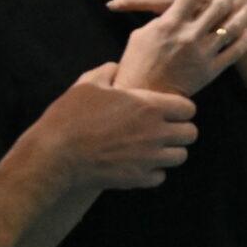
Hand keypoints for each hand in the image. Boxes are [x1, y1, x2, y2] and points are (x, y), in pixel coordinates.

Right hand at [27, 63, 197, 190]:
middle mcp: (155, 132)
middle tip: (165, 128)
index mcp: (148, 106)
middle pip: (191, 133)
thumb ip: (108, 71)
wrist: (56, 155)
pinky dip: (154, 171)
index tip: (168, 108)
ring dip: (170, 151)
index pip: (188, 108)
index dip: (180, 107)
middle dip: (181, 129)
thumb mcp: (88, 83)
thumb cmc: (71, 115)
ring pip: (180, 156)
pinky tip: (139, 163)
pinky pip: (160, 176)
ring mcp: (148, 158)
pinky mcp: (137, 178)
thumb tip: (116, 67)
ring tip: (154, 146)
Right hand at [114, 0, 246, 95]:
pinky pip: (234, 51)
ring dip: (242, 11)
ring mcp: (203, 53)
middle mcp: (190, 35)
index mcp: (170, 23)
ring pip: (231, 27)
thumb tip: (170, 6)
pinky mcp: (211, 70)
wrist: (144, 97)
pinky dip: (243, 39)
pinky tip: (246, 30)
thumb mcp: (140, 35)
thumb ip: (159, 18)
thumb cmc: (136, 64)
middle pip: (217, 5)